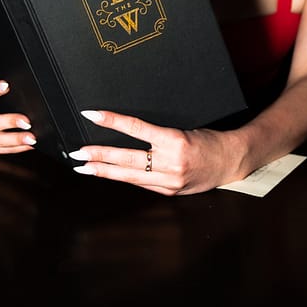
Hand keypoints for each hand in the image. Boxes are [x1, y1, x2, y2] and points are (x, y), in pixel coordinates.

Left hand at [69, 109, 241, 195]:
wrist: (230, 161)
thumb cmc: (208, 139)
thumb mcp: (184, 128)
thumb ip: (157, 134)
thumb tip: (127, 130)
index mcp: (175, 140)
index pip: (135, 128)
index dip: (111, 121)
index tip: (92, 115)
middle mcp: (171, 162)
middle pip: (126, 158)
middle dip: (98, 155)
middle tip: (77, 153)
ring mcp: (169, 180)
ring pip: (129, 175)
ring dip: (104, 170)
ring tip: (83, 166)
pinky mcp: (169, 190)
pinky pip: (140, 183)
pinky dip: (123, 178)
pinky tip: (107, 174)